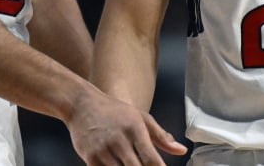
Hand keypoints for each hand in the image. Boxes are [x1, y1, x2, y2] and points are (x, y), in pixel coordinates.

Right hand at [70, 92, 186, 164]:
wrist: (82, 104)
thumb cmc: (115, 111)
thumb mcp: (141, 117)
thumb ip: (161, 136)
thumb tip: (181, 150)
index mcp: (135, 130)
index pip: (151, 159)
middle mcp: (120, 141)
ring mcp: (103, 151)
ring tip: (130, 164)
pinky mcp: (90, 159)